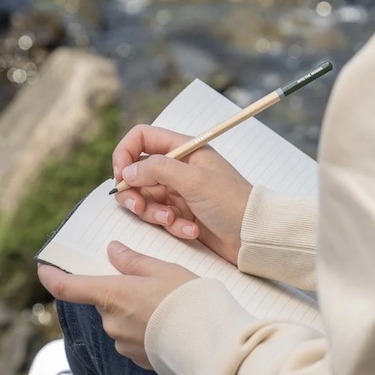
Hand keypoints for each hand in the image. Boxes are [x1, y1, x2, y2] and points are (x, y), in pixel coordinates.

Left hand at [37, 241, 195, 368]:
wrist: (211, 343)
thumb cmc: (188, 300)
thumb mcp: (164, 269)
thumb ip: (133, 261)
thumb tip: (112, 252)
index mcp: (112, 295)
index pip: (68, 288)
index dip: (51, 277)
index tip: (43, 269)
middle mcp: (111, 322)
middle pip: (103, 302)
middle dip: (119, 292)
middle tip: (148, 283)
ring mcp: (123, 344)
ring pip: (119, 321)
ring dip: (134, 312)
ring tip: (166, 306)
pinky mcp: (138, 359)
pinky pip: (133, 339)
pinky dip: (145, 330)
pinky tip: (169, 325)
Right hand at [112, 125, 252, 265]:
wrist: (254, 236)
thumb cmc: (232, 203)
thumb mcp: (194, 180)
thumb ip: (157, 170)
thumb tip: (127, 172)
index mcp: (184, 149)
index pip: (142, 138)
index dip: (125, 154)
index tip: (121, 176)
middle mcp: (178, 168)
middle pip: (137, 172)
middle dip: (134, 192)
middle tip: (139, 206)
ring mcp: (179, 192)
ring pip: (145, 198)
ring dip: (153, 212)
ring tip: (172, 220)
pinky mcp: (181, 214)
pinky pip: (160, 217)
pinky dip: (171, 226)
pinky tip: (191, 230)